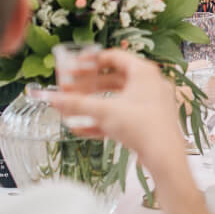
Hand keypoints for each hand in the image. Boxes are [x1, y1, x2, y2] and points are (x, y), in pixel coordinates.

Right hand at [43, 50, 189, 176]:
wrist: (164, 156)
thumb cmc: (142, 126)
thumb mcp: (104, 111)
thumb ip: (75, 104)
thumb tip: (49, 97)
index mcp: (143, 72)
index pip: (113, 57)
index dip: (89, 61)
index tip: (72, 67)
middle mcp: (149, 84)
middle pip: (112, 79)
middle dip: (87, 85)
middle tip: (68, 89)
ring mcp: (150, 104)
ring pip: (116, 99)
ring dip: (92, 104)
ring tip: (71, 109)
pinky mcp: (148, 122)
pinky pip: (121, 116)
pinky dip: (103, 119)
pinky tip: (81, 128)